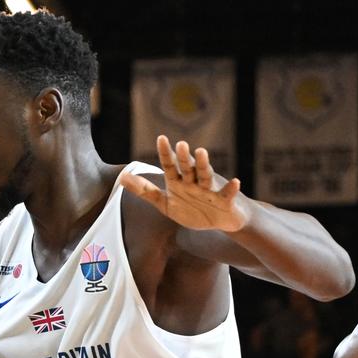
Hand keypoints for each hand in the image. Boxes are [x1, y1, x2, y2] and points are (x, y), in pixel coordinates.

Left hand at [119, 136, 247, 232]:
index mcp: (178, 182)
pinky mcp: (224, 200)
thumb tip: (121, 178)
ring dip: (204, 164)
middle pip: (187, 167)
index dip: (166, 153)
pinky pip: (228, 193)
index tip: (161, 138)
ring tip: (201, 152)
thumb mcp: (165, 203)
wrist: (220, 220)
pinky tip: (235, 182)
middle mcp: (194, 181)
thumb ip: (145, 191)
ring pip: (206, 175)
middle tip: (180, 144)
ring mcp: (209, 189)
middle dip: (184, 157)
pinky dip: (232, 188)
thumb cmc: (192, 208)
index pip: (170, 165)